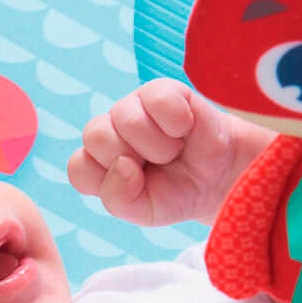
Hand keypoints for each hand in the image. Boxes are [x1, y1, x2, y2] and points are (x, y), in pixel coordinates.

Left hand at [69, 80, 255, 226]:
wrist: (222, 180)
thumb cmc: (178, 192)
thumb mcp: (145, 212)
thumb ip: (119, 199)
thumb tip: (122, 164)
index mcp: (99, 160)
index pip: (79, 168)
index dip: (109, 183)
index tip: (139, 186)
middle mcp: (111, 128)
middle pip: (95, 137)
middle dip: (133, 160)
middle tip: (159, 166)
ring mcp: (135, 105)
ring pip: (126, 120)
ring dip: (160, 146)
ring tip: (175, 150)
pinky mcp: (164, 90)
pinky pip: (156, 101)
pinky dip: (176, 122)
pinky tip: (185, 130)